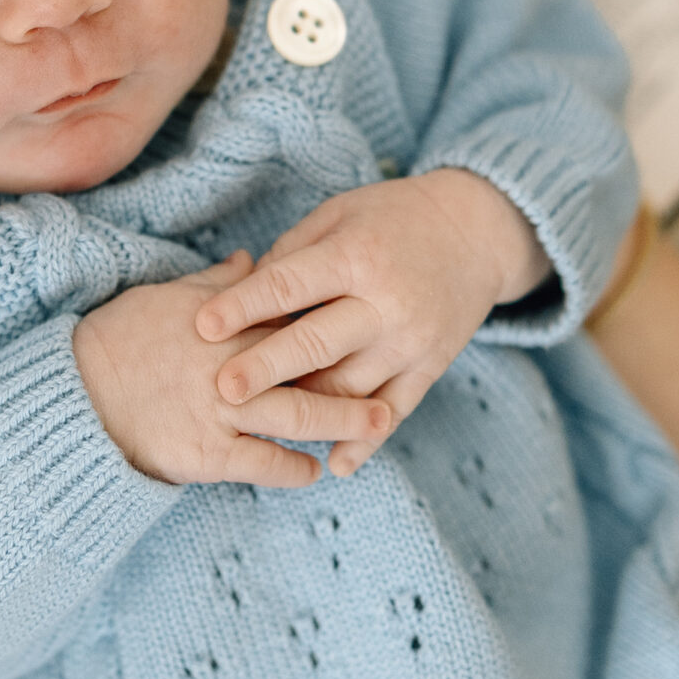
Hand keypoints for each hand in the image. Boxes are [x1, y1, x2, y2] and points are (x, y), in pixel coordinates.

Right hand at [73, 253, 391, 489]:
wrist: (74, 395)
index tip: (367, 314)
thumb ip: (216, 283)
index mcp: (225, 320)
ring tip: (375, 425)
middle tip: (397, 366)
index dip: (333, 317)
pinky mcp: (207, 453)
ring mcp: (222, 409)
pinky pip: (264, 464)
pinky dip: (293, 470)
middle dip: (357, 369)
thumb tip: (248, 259)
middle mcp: (230, 362)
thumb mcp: (166, 296)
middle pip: (310, 364)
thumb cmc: (118, 340)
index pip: (293, 314)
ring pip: (298, 414)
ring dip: (341, 421)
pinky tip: (313, 472)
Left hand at [193, 172, 549, 477]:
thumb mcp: (339, 214)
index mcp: (357, 256)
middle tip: (222, 390)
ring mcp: (411, 340)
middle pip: (316, 343)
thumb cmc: (391, 217)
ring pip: (351, 388)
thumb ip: (291, 254)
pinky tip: (335, 464)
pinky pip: (396, 411)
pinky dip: (366, 442)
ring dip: (306, 412)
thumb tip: (240, 294)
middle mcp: (386, 302)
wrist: (476, 231)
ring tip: (259, 428)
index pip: (290, 283)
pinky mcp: (431, 367)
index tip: (202, 326)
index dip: (244, 305)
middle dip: (266, 368)